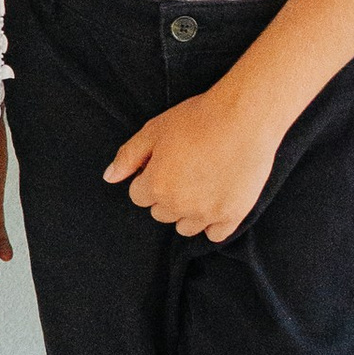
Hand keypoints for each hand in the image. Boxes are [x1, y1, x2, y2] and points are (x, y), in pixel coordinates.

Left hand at [104, 75, 280, 243]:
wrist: (244, 118)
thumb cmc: (197, 119)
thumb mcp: (153, 130)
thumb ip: (128, 156)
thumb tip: (109, 177)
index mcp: (157, 185)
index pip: (139, 196)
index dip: (149, 178)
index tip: (165, 163)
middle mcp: (179, 205)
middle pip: (161, 213)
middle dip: (166, 195)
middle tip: (184, 170)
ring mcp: (206, 214)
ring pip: (185, 227)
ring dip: (187, 212)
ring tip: (200, 185)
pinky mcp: (232, 216)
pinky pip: (214, 235)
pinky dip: (213, 224)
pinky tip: (216, 201)